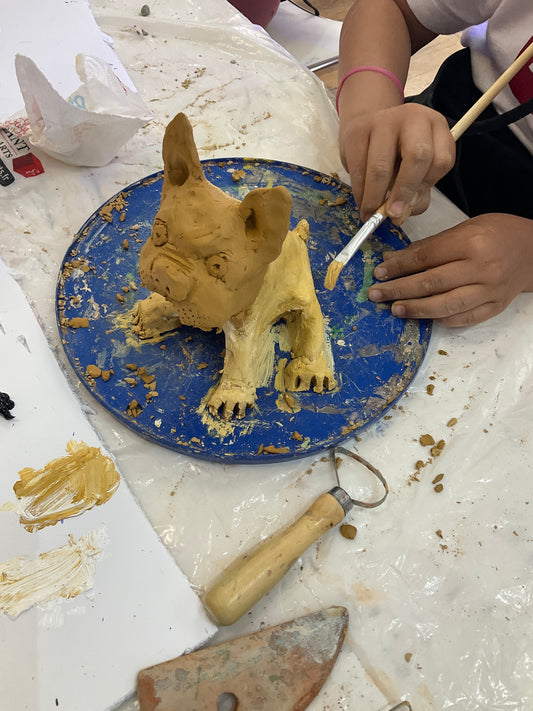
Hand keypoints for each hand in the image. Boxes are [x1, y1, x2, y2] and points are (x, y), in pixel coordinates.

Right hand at [339, 102, 454, 221]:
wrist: (366, 124)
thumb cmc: (397, 152)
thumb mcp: (417, 168)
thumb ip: (417, 192)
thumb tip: (399, 216)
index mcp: (436, 127)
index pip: (441, 160)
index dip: (425, 188)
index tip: (409, 207)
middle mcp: (414, 118)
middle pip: (417, 156)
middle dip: (403, 192)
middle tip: (392, 215)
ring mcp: (383, 121)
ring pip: (381, 166)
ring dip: (375, 197)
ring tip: (371, 214)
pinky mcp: (357, 131)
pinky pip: (358, 168)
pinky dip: (360, 191)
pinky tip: (362, 202)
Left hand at [367, 214, 532, 325]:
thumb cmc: (496, 234)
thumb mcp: (464, 228)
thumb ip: (430, 246)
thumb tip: (394, 261)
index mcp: (471, 242)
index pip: (426, 258)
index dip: (399, 267)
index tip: (380, 273)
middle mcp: (481, 268)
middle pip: (431, 283)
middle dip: (399, 290)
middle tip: (377, 294)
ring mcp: (489, 291)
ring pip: (445, 306)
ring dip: (415, 309)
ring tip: (395, 309)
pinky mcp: (495, 307)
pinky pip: (463, 318)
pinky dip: (440, 319)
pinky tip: (423, 317)